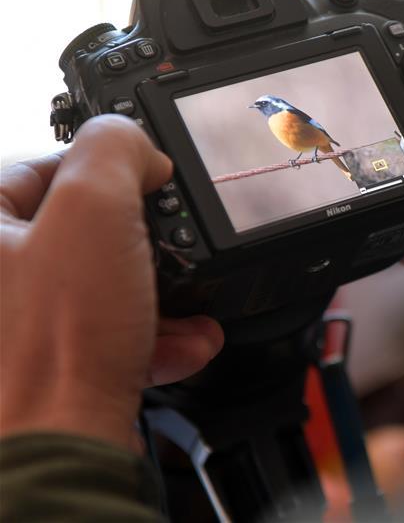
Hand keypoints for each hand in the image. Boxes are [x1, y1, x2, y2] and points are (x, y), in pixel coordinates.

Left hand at [0, 115, 223, 451]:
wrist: (60, 449)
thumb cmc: (55, 342)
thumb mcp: (96, 210)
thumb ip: (116, 150)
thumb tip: (138, 148)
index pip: (45, 167)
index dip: (109, 169)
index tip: (150, 182)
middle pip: (85, 232)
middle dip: (147, 245)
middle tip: (172, 248)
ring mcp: (19, 325)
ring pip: (104, 286)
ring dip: (162, 295)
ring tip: (191, 307)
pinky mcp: (52, 365)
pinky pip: (110, 334)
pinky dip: (154, 337)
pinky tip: (185, 344)